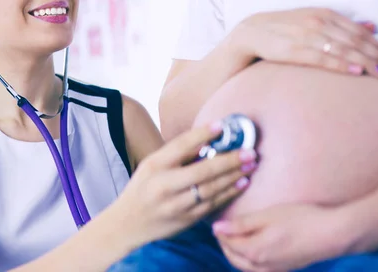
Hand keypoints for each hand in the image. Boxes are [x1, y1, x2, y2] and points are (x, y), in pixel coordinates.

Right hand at [113, 120, 257, 244]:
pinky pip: (212, 204)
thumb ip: (175, 155)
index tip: (222, 126)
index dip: (202, 134)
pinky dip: (229, 193)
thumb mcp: (151, 166)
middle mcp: (164, 186)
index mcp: (154, 166)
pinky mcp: (185, 220)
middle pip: (202, 170)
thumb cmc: (142, 189)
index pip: (181, 146)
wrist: (127, 225)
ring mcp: (176, 205)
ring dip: (234, 176)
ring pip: (211, 189)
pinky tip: (241, 183)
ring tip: (251, 165)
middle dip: (230, 160)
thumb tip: (207, 140)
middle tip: (250, 151)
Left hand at [213, 204, 350, 271]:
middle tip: (225, 229)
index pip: (228, 243)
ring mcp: (274, 271)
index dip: (221, 231)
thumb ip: (241, 224)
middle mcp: (261, 266)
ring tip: (237, 237)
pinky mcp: (284, 270)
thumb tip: (216, 228)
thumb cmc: (301, 219)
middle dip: (226, 244)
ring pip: (245, 266)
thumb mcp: (267, 216)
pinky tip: (255, 248)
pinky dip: (250, 260)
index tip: (218, 220)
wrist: (332, 235)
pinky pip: (258, 270)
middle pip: (234, 258)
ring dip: (237, 253)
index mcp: (254, 251)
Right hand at [231, 8, 377, 77]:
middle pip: (353, 39)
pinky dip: (339, 63)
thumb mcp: (311, 27)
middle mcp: (314, 21)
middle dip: (376, 55)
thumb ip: (339, 27)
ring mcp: (301, 34)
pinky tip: (354, 71)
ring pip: (340, 48)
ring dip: (363, 61)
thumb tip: (371, 26)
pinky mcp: (288, 49)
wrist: (243, 39)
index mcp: (322, 14)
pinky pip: (319, 57)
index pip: (357, 30)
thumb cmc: (279, 37)